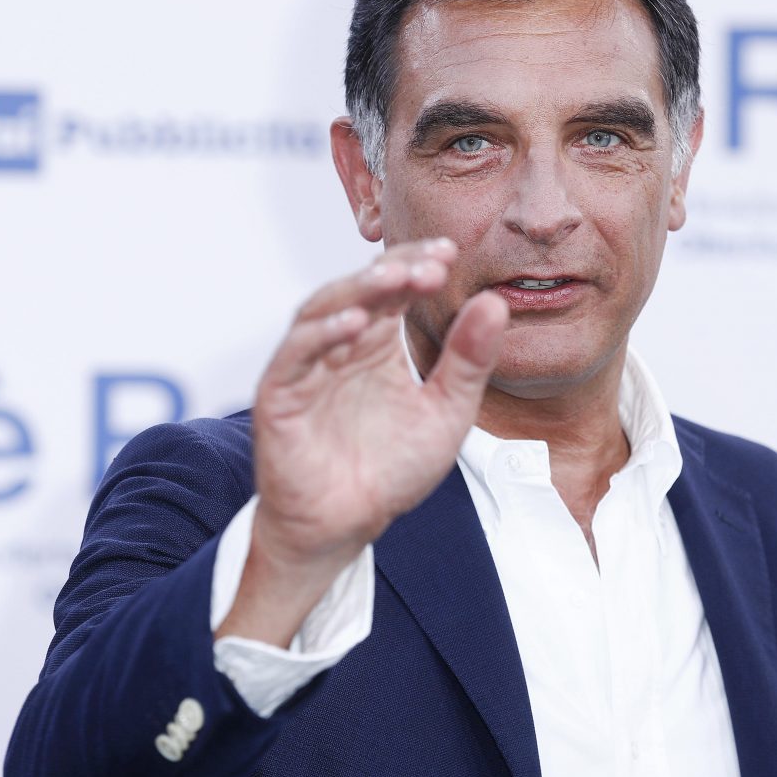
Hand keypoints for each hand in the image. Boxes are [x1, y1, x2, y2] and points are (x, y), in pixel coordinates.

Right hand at [216, 238, 508, 644]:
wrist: (347, 525)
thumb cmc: (391, 469)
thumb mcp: (446, 412)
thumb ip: (469, 361)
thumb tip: (496, 303)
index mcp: (378, 342)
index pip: (395, 287)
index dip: (419, 264)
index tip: (451, 252)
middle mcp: (340, 344)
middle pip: (360, 288)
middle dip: (394, 270)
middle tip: (430, 263)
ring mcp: (306, 366)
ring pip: (323, 310)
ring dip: (356, 290)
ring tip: (393, 278)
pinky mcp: (280, 395)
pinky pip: (294, 355)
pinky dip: (320, 335)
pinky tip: (353, 325)